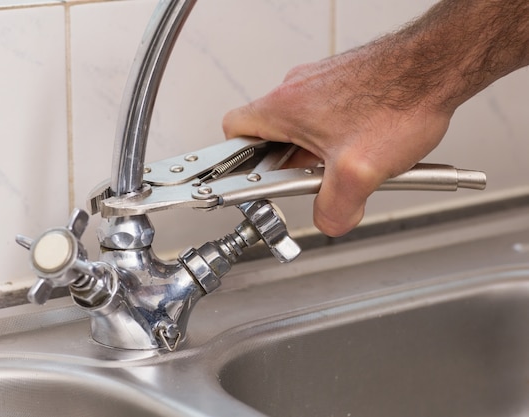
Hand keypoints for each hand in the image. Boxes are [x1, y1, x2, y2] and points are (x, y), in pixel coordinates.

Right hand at [223, 48, 451, 235]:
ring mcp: (319, 84)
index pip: (233, 131)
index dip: (235, 160)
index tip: (249, 178)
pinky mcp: (340, 84)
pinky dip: (338, 138)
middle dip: (289, 166)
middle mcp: (296, 90)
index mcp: (284, 107)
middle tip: (311, 181)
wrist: (436, 66)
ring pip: (301, 129)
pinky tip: (365, 149)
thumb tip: (328, 221)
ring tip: (347, 166)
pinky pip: (326, 118)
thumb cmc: (400, 100)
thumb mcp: (360, 172)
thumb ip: (335, 209)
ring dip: (318, 153)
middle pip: (270, 136)